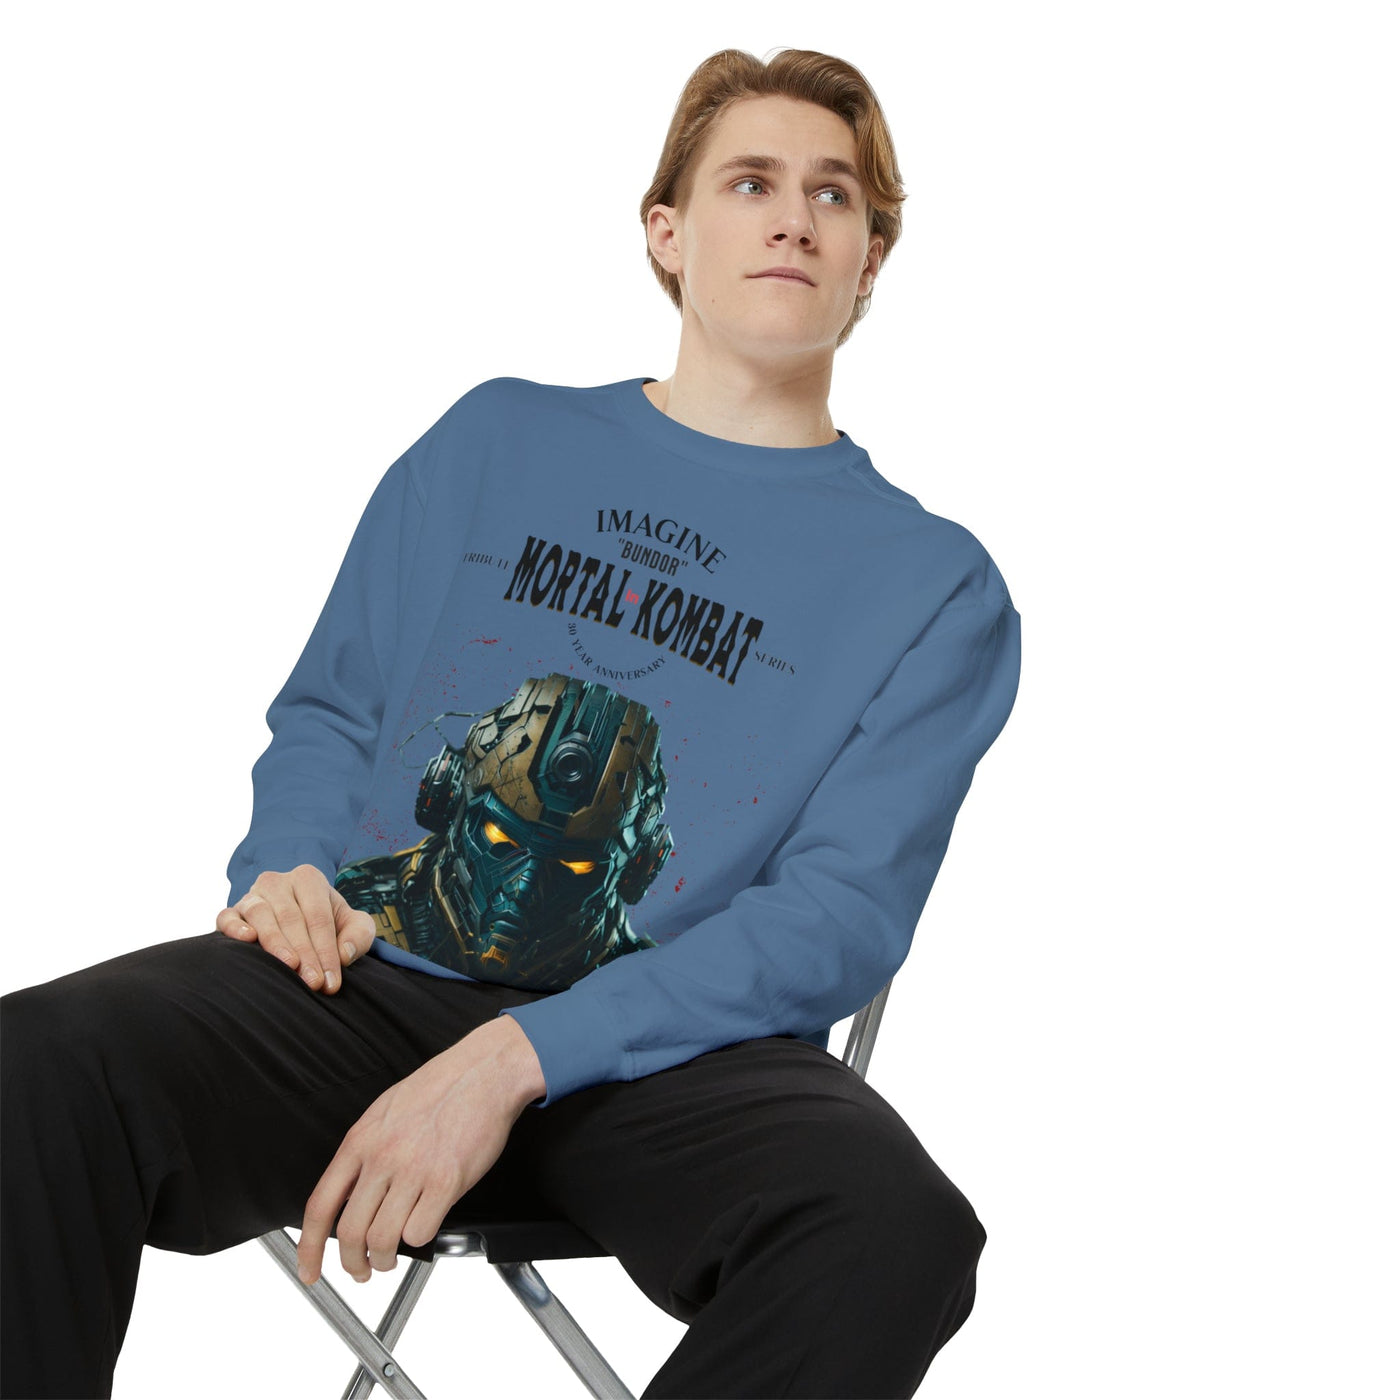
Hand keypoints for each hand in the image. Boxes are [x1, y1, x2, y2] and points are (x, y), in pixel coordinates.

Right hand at [216, 864, 375, 994]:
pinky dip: (234, 927)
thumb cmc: (331, 925)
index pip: (319, 917)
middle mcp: (278, 882)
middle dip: (305, 953)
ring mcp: (252, 895)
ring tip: (289, 966)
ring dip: (275, 943)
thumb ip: (359, 935)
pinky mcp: (232, 911)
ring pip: (261, 915)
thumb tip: (343, 954)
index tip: (330, 981)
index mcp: (309, 879)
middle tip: (313, 982)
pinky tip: (247, 939)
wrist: (302, 922)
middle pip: (292, 918)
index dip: (326, 950)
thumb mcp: (354, 926)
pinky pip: (227, 917)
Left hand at [294, 1018, 542, 1285]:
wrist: (484, 1071)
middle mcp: (382, 1157)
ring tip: (391, 1258)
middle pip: (349, 1233)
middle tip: (361, 1270)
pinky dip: (419, 1240)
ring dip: (385, 1260)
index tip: (310, 1270)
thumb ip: (365, 1151)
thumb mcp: (385, 1112)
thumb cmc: (440, 1087)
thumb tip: (352, 1191)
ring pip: (383, 1240)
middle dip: (352, 1263)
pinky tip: (424, 1227)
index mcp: (360, 1140)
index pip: (320, 1206)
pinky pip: (421, 1232)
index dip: (309, 1247)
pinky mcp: (447, 1180)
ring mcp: (414, 1170)